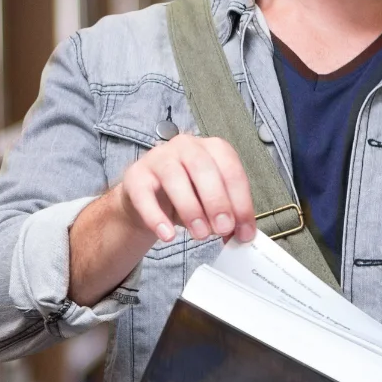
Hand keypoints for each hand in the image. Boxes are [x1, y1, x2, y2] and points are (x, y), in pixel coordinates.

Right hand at [117, 133, 256, 243]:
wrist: (147, 198)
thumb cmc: (187, 196)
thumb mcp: (212, 204)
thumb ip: (229, 216)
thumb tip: (243, 235)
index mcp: (213, 148)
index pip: (231, 170)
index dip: (241, 202)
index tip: (245, 231)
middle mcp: (186, 146)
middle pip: (203, 168)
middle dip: (217, 201)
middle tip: (223, 228)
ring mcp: (159, 157)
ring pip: (174, 177)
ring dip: (191, 209)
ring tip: (200, 234)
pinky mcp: (135, 175)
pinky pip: (144, 194)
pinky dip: (156, 217)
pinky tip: (168, 235)